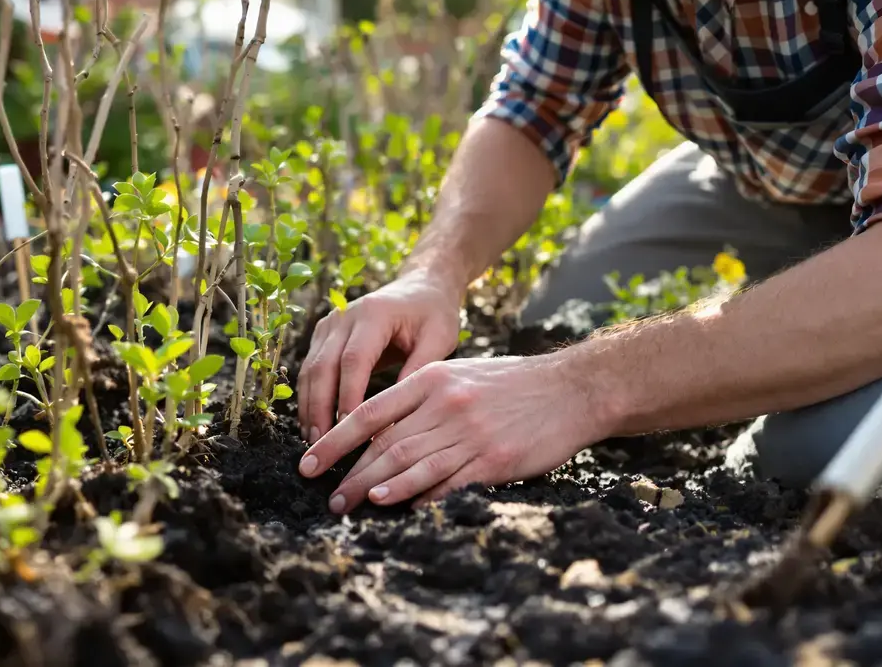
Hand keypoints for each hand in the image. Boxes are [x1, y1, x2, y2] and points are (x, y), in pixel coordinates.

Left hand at [296, 354, 609, 513]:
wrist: (572, 389)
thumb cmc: (512, 383)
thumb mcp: (459, 375)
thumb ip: (419, 396)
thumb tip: (377, 429)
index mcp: (430, 381)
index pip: (368, 412)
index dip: (334, 440)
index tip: (308, 461)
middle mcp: (444, 405)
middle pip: (384, 445)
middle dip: (348, 474)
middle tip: (327, 497)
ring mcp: (469, 434)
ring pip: (409, 465)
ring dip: (374, 489)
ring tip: (349, 506)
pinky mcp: (492, 460)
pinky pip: (446, 483)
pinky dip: (417, 496)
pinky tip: (395, 506)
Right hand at [297, 272, 462, 443]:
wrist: (420, 287)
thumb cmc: (433, 315)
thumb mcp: (438, 339)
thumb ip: (418, 372)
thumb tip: (397, 417)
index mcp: (374, 314)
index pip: (354, 360)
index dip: (348, 396)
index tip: (351, 430)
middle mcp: (344, 316)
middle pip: (323, 366)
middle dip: (320, 408)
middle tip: (323, 444)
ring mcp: (330, 324)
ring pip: (311, 369)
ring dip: (310, 406)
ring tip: (316, 442)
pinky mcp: (324, 334)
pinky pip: (311, 368)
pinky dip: (310, 397)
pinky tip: (315, 424)